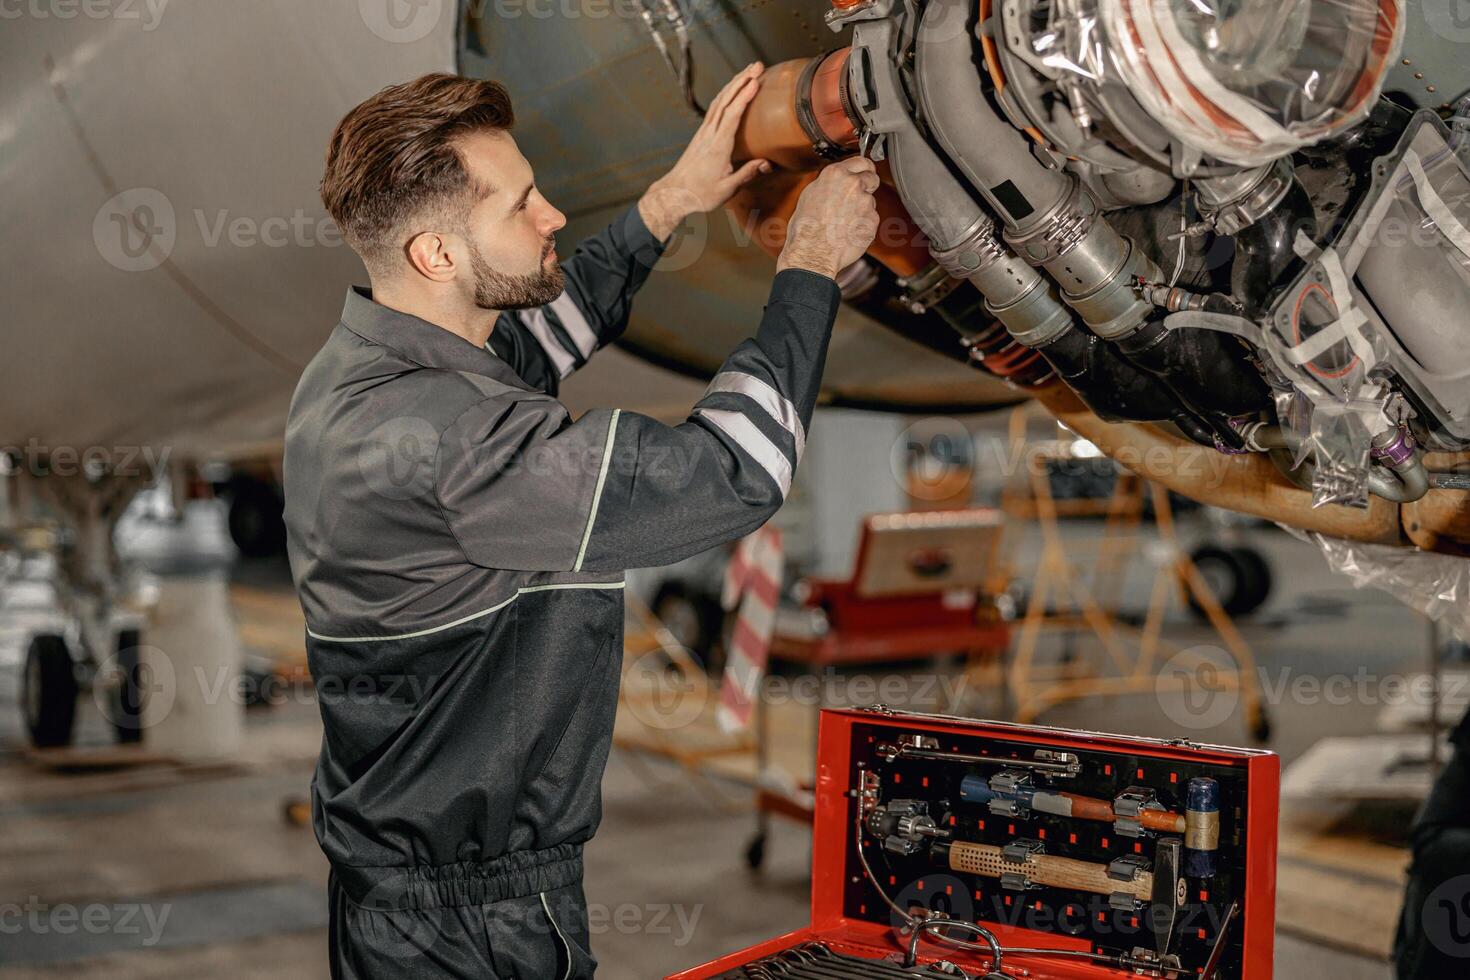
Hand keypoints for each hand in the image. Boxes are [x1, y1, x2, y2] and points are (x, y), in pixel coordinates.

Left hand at [638, 62, 771, 239]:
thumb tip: (766, 163)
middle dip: (741, 80)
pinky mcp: (701, 134)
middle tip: (757, 65)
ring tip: (748, 70)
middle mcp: (709, 135)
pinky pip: (714, 108)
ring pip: (719, 101)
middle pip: (725, 101)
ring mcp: (704, 132)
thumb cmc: (700, 194)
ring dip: (733, 83)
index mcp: (718, 147)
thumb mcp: (727, 190)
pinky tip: (732, 89)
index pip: (732, 116)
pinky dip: (725, 94)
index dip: (744, 97)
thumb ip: (746, 174)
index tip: (755, 81)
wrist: (674, 194)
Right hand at [776, 158, 880, 279]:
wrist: (814, 253)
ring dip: (862, 208)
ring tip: (844, 222)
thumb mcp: (810, 196)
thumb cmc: (806, 229)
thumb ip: (828, 185)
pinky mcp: (873, 220)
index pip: (861, 161)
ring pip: (870, 200)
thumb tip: (835, 184)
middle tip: (857, 197)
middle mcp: (853, 184)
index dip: (864, 168)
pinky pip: (871, 218)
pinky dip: (863, 224)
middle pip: (872, 177)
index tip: (865, 171)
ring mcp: (865, 202)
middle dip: (867, 185)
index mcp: (835, 174)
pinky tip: (848, 231)